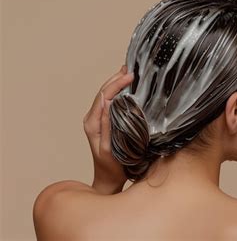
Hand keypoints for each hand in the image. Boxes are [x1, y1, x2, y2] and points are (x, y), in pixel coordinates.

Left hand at [82, 65, 133, 193]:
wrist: (108, 180)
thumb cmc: (112, 167)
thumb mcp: (110, 148)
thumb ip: (107, 126)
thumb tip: (107, 103)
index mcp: (92, 124)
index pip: (103, 96)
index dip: (116, 84)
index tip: (130, 76)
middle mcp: (92, 119)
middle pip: (103, 93)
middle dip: (116, 79)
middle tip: (131, 69)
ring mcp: (98, 120)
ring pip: (106, 96)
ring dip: (117, 83)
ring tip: (128, 72)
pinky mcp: (104, 123)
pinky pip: (110, 103)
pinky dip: (118, 92)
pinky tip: (126, 87)